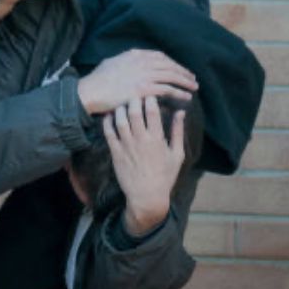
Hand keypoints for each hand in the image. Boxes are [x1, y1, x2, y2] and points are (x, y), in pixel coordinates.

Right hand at [78, 49, 196, 114]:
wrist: (90, 91)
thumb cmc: (97, 81)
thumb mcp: (111, 63)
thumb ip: (125, 62)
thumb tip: (132, 61)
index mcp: (134, 55)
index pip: (160, 56)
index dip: (172, 63)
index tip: (179, 69)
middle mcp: (141, 62)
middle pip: (169, 65)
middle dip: (182, 71)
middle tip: (192, 78)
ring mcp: (143, 75)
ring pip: (171, 76)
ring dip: (185, 81)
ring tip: (193, 87)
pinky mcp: (144, 89)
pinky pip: (168, 90)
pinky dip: (179, 92)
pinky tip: (186, 97)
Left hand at [102, 97, 185, 236]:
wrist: (147, 196)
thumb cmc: (165, 175)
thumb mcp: (177, 154)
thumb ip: (178, 131)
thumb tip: (181, 112)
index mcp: (158, 139)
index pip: (153, 112)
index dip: (150, 98)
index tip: (149, 93)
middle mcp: (141, 140)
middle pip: (135, 112)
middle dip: (134, 99)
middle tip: (133, 93)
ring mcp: (127, 146)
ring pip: (120, 120)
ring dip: (120, 108)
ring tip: (121, 103)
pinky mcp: (115, 153)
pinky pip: (109, 133)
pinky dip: (108, 122)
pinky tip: (109, 115)